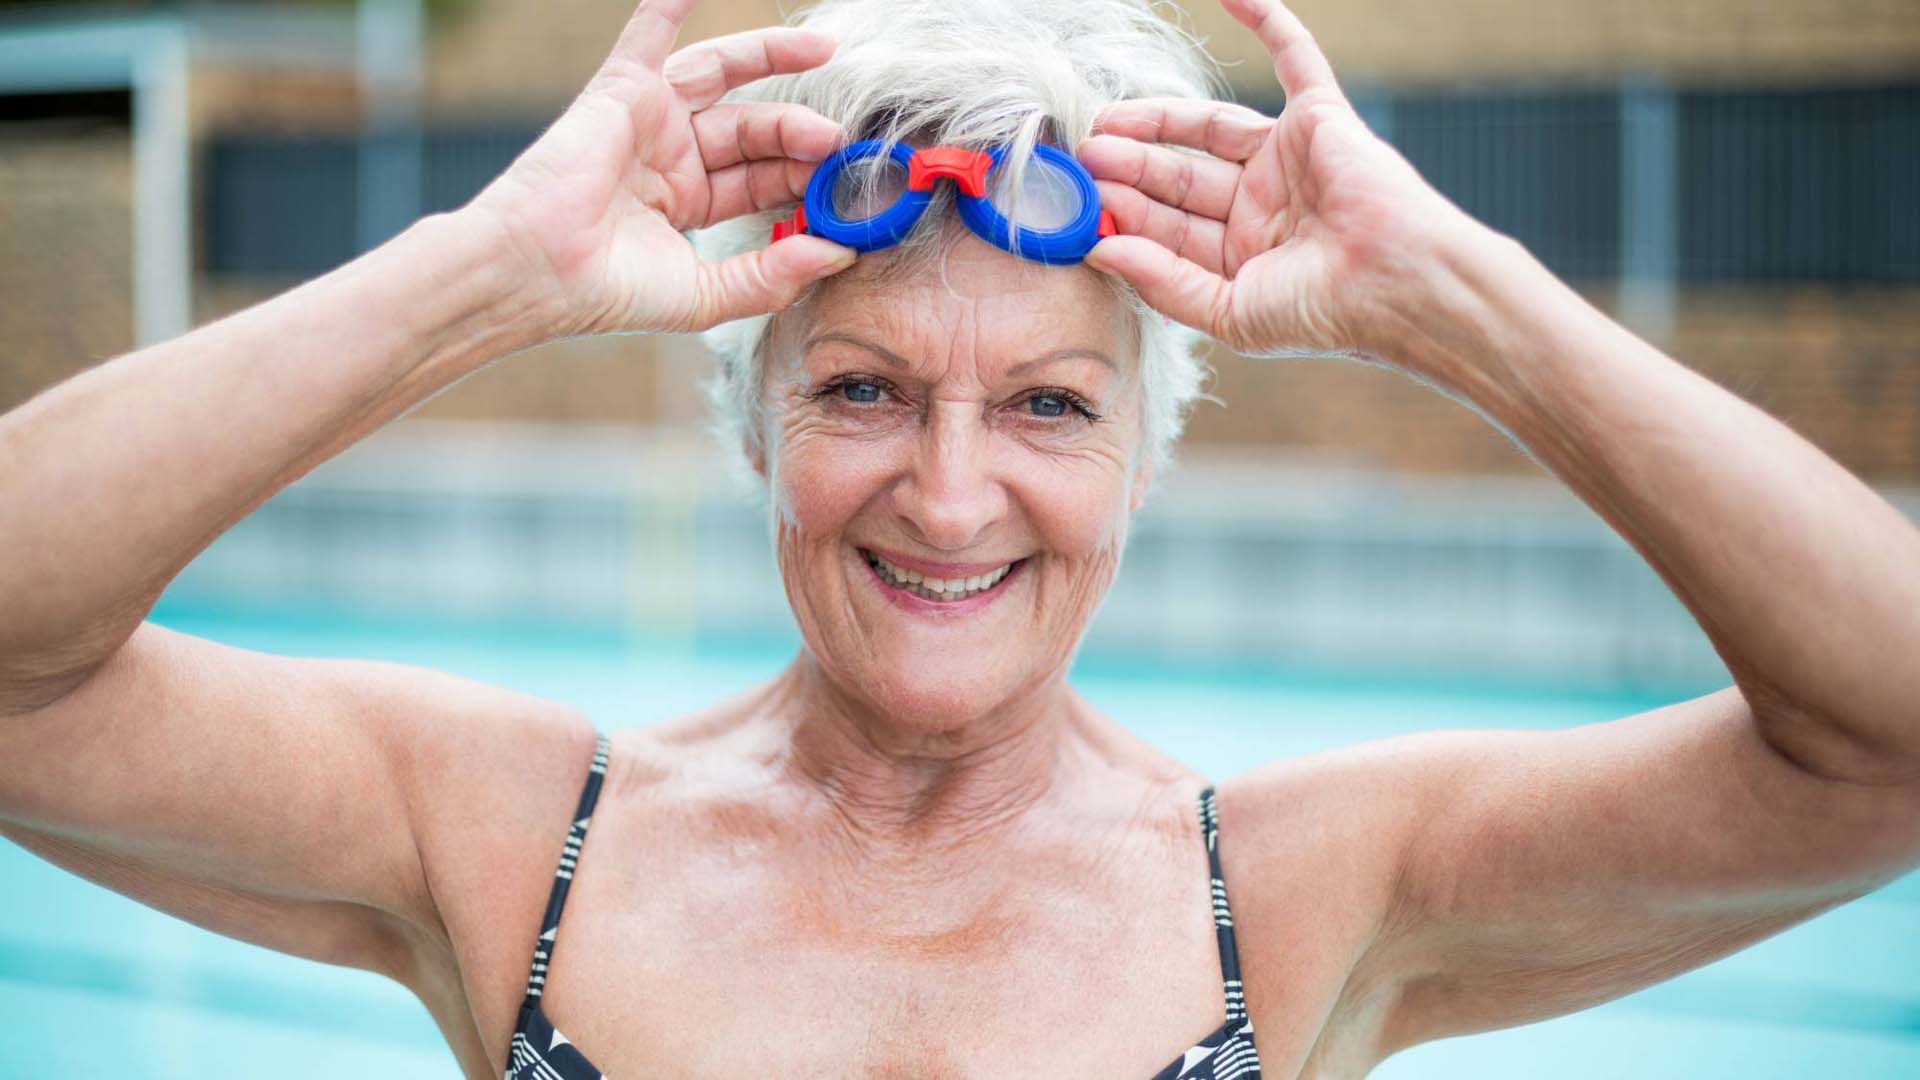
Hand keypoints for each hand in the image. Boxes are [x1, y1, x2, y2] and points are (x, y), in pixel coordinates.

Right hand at [467, 0, 855, 337]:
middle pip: (754, 131)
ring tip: (822, 50)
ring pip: (724, 77)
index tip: (847, 190)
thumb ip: (774, 275)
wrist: (538, 271)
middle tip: (838, 140)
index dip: (807, 181)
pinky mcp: (623, 91)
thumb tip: (840, 254)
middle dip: (800, 133)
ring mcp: (650, 121)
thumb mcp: (707, 294)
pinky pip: (651, 34)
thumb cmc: (608, 291)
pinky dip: (673, 3)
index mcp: (691, 204)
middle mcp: (674, 158)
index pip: (765, 181)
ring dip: (773, 58)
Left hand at [1078, 0, 1484, 358]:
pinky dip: (1265, 21)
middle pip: (1179, 176)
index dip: (1126, 215)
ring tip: (1105, 121)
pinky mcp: (1320, 118)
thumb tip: (1099, 250)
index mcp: (1242, 256)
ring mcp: (1288, 159)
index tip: (1084, 207)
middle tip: (1085, 157)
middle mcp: (1261, 207)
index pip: (1170, 227)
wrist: (1396, 285)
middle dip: (1130, 168)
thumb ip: (1162, 282)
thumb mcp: (1228, 312)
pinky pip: (1293, 57)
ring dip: (1157, 120)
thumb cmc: (1323, 313)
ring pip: (1208, 128)